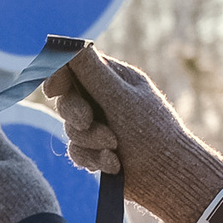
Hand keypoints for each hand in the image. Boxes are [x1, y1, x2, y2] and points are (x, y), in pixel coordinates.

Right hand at [41, 46, 222, 222]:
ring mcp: (102, 126)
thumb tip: (72, 44)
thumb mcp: (119, 99)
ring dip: (89, 141)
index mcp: (116, 79)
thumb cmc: (150, 133)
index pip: (76, 68)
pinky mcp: (98, 151)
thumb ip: (92, 72)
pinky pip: (77, 151)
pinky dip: (92, 159)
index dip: (59, 77)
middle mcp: (107, 100)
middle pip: (68, 99)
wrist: (168, 178)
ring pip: (71, 129)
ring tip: (112, 150)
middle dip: (75, 113)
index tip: (54, 91)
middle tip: (87, 122)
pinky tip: (112, 165)